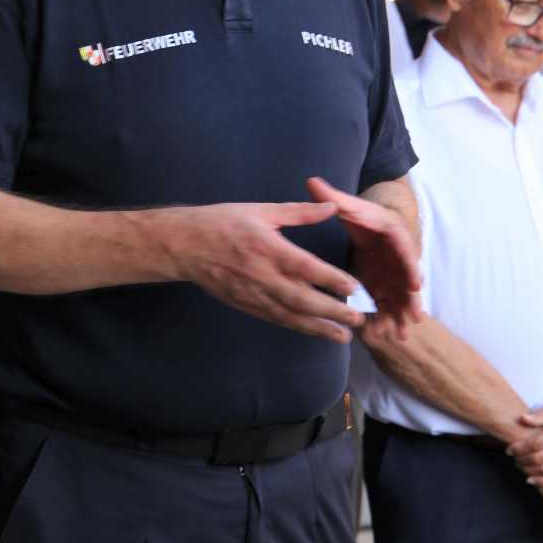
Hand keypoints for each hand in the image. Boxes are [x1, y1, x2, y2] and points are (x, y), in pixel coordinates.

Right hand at [171, 200, 365, 342]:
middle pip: (301, 298)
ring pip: (290, 315)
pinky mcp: (245, 305)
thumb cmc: (223, 222)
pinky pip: (275, 319)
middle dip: (331, 312)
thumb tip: (331, 206)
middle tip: (358, 319)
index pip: (304, 267)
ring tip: (343, 336)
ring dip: (318, 328)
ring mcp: (253, 294)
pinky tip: (313, 331)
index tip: (353, 287)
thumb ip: (299, 212)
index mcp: (267, 248)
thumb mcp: (262, 210)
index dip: (330, 279)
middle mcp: (262, 275)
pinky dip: (297, 327)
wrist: (185, 245)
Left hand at [306, 177, 422, 336]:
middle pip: (409, 280)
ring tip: (400, 336)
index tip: (415, 283)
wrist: (376, 223)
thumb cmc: (365, 214)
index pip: (406, 252)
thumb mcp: (351, 206)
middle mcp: (399, 257)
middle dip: (412, 300)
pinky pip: (389, 304)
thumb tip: (311, 182)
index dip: (411, 268)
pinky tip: (384, 336)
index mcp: (395, 235)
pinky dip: (389, 318)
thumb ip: (332, 197)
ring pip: (401, 297)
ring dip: (402, 315)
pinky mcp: (386, 285)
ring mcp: (394, 274)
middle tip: (414, 318)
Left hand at [507, 396, 542, 485]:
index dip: (519, 448)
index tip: (508, 449)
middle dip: (522, 460)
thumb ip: (540, 415)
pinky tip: (532, 480)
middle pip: (539, 459)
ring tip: (520, 466)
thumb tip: (522, 419)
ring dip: (530, 471)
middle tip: (512, 458)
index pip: (534, 444)